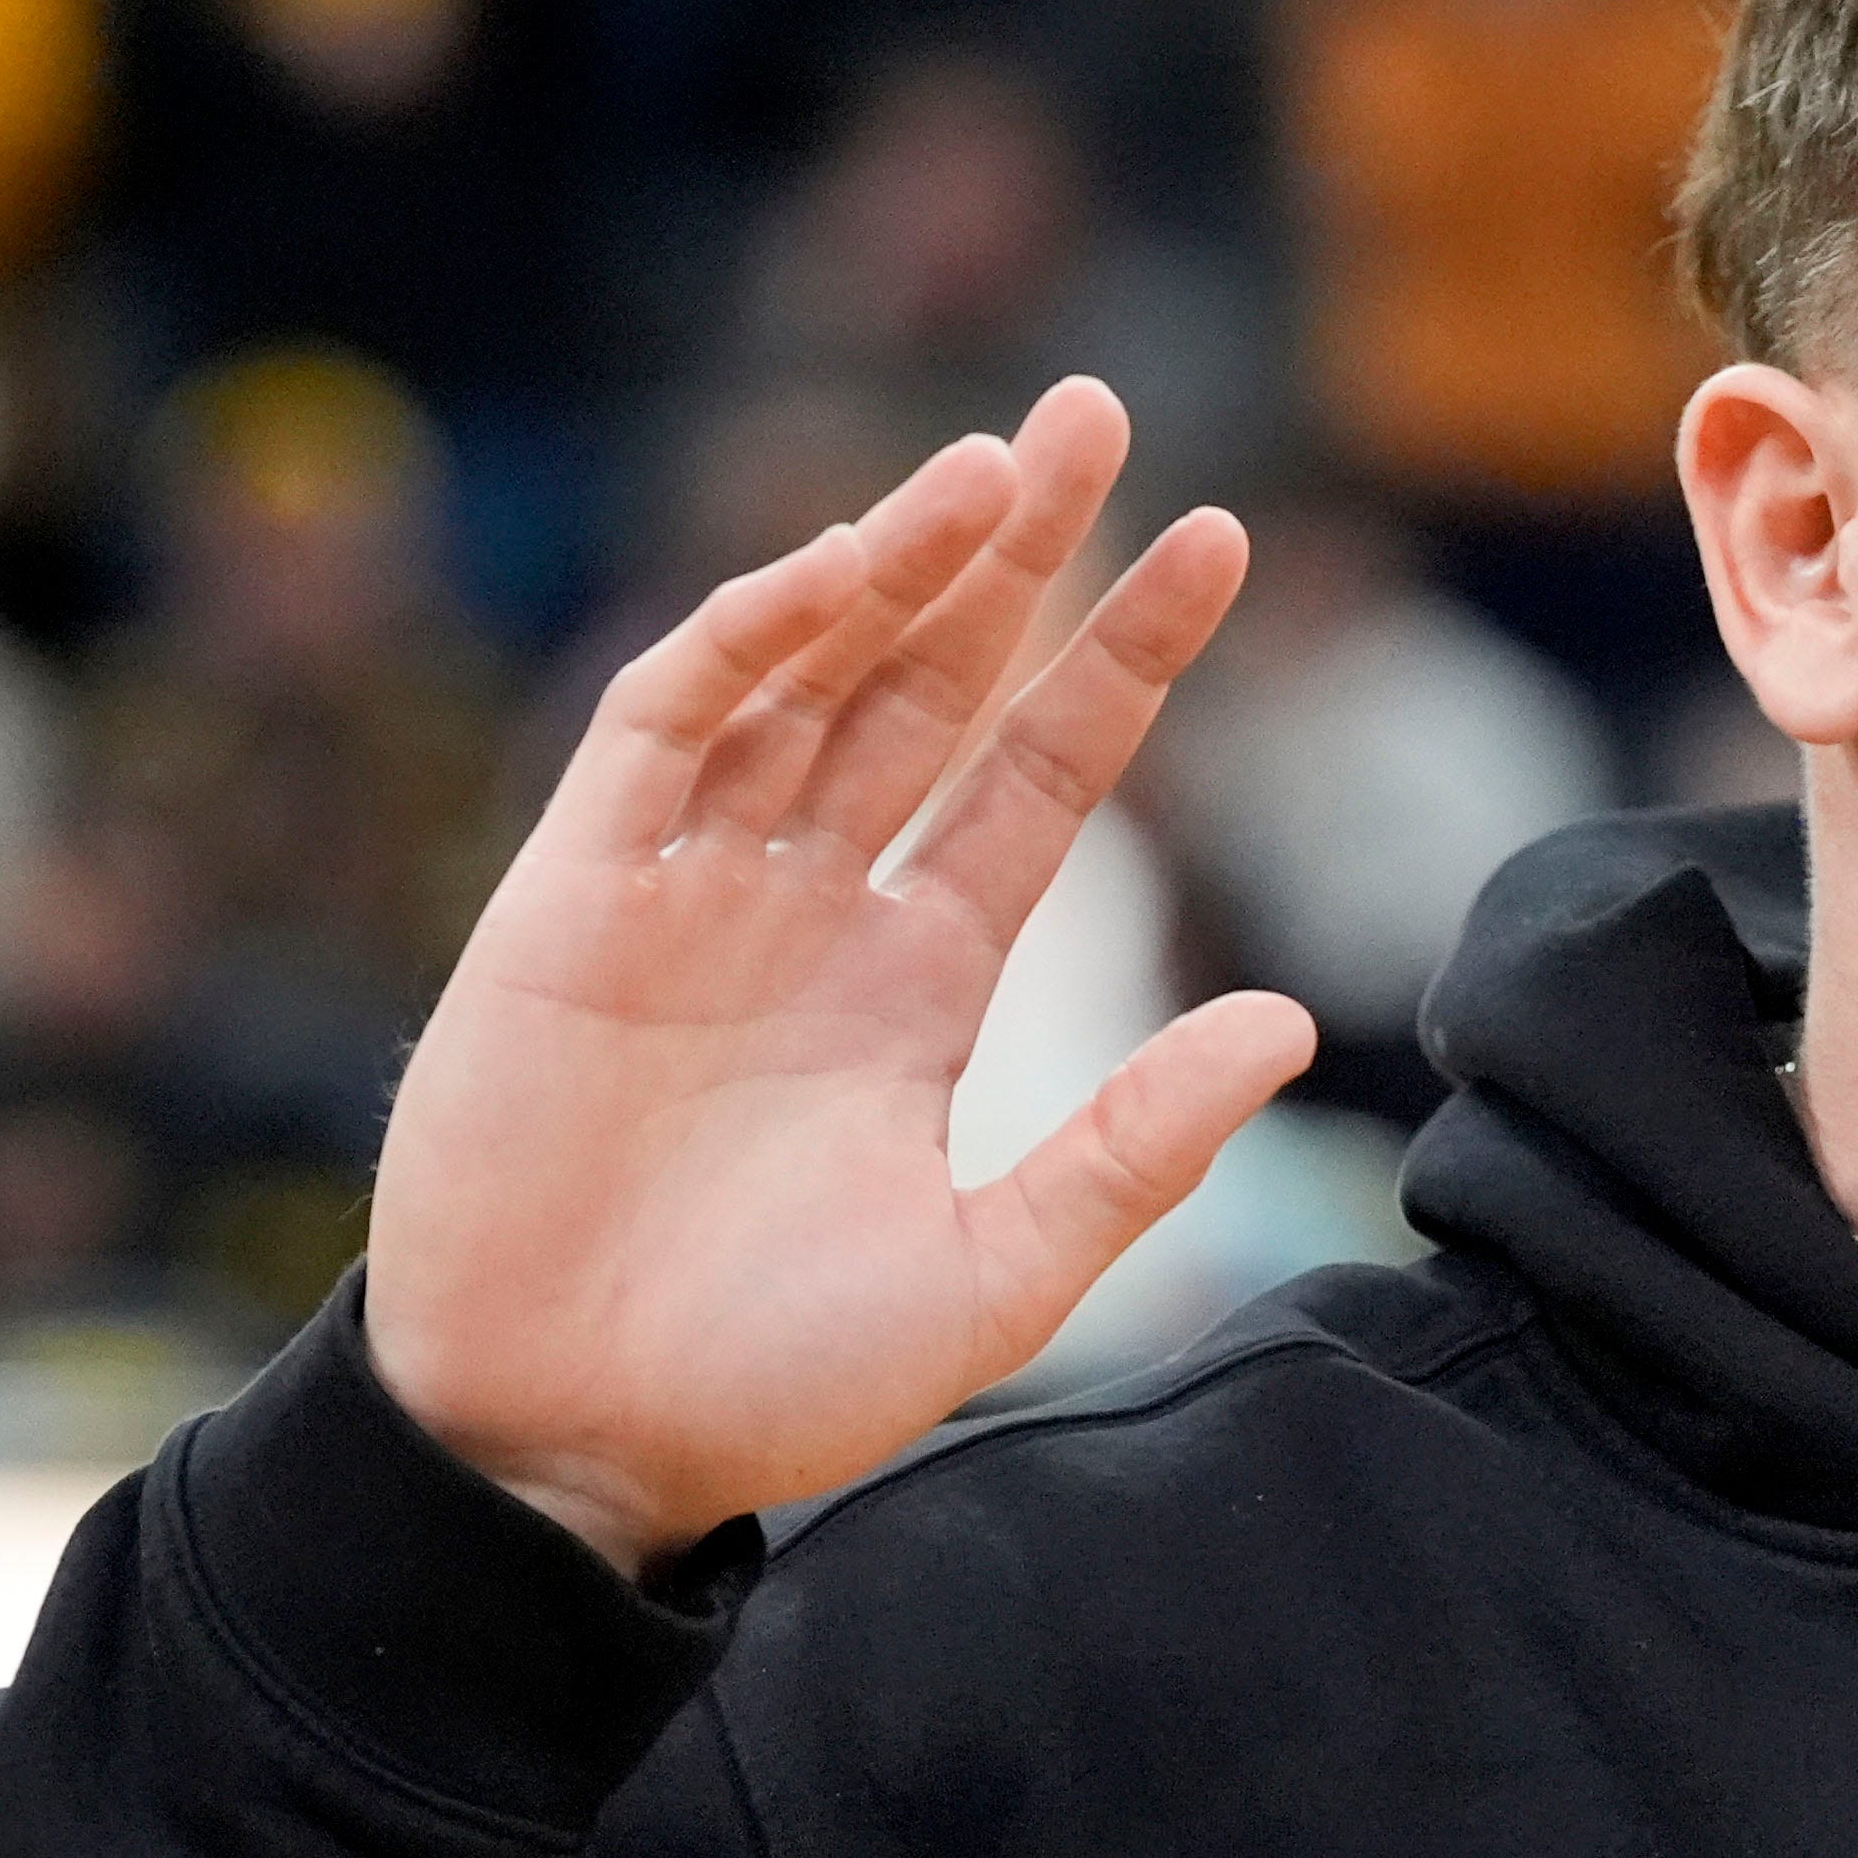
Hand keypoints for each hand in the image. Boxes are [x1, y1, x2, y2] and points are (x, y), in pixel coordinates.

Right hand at [362, 379, 1316, 1574]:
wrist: (572, 1449)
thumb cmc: (772, 1384)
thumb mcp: (996, 1272)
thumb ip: (1133, 1146)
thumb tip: (1286, 1023)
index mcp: (922, 981)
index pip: (1043, 775)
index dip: (1121, 655)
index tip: (1221, 538)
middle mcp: (814, 909)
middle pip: (931, 682)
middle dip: (1012, 548)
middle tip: (1098, 408)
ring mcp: (691, 892)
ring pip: (806, 676)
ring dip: (892, 564)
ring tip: (997, 465)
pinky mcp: (571, 901)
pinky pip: (662, 733)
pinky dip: (742, 645)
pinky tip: (834, 574)